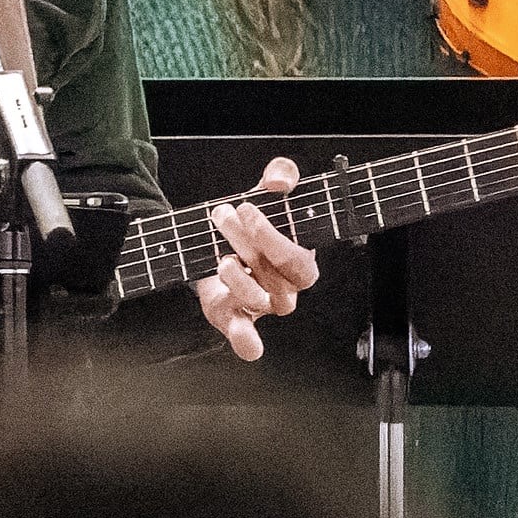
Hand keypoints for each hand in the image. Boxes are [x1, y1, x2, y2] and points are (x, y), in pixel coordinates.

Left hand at [193, 158, 317, 360]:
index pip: (298, 262)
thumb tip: (280, 180)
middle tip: (224, 216)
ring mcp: (259, 306)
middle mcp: (284, 289)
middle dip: (248, 245)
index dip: (274, 239)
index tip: (248, 207)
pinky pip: (246, 338)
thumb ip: (280, 176)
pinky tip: (244, 338)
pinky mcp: (232, 316)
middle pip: (275, 278)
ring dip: (237, 278)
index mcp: (299, 262)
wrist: (218, 242)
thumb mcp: (266, 194)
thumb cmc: (252, 222)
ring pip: (258, 301)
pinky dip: (246, 340)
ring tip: (221, 256)